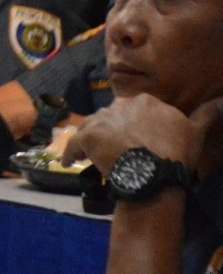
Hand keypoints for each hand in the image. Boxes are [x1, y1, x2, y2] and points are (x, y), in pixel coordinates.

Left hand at [62, 93, 201, 173]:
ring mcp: (101, 120)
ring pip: (91, 127)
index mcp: (145, 101)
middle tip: (114, 151)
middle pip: (111, 117)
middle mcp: (120, 105)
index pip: (133, 110)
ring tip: (91, 155)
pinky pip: (73, 144)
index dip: (132, 126)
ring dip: (90, 140)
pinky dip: (70, 153)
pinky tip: (67, 162)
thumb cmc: (176, 153)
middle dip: (111, 131)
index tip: (134, 140)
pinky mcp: (86, 136)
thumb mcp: (195, 132)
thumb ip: (206, 114)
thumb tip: (222, 101)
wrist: (154, 172)